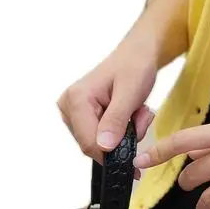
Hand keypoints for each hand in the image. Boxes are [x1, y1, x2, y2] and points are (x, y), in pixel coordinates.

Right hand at [57, 33, 158, 172]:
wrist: (138, 54)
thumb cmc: (135, 66)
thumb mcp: (130, 92)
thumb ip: (116, 120)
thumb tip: (103, 147)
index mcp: (76, 100)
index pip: (88, 142)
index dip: (112, 153)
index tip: (135, 154)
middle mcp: (68, 107)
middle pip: (94, 144)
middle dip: (123, 137)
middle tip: (141, 116)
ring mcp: (74, 113)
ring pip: (102, 142)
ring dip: (126, 132)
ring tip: (137, 111)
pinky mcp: (84, 116)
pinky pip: (104, 135)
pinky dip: (123, 129)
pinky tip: (131, 113)